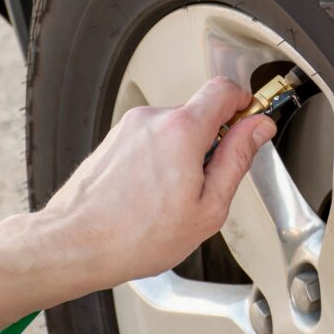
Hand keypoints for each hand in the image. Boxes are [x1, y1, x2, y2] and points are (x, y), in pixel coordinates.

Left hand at [44, 76, 276, 286]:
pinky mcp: (114, 139)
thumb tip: (258, 130)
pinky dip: (160, 160)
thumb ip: (238, 159)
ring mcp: (129, 127)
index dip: (245, 104)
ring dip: (185, 154)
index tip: (250, 123)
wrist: (74, 244)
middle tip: (209, 183)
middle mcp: (153, 119)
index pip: (225, 89)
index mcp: (182, 130)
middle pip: (200, 112)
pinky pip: (151, 140)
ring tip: (174, 196)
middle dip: (213, 142)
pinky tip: (152, 195)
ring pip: (175, 129)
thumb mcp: (208, 207)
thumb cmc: (135, 235)